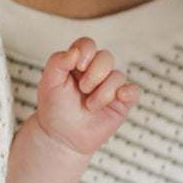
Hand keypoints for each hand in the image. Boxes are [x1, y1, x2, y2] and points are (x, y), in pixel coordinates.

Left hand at [38, 37, 139, 155]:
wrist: (61, 137)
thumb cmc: (54, 108)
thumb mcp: (48, 83)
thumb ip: (57, 62)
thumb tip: (75, 51)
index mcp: (78, 63)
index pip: (87, 45)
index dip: (85, 51)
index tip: (77, 66)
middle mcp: (96, 72)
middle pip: (106, 57)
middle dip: (95, 73)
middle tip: (83, 89)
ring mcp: (110, 87)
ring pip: (118, 75)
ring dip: (103, 92)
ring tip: (90, 106)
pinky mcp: (122, 103)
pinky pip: (134, 91)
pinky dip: (129, 91)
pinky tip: (118, 97)